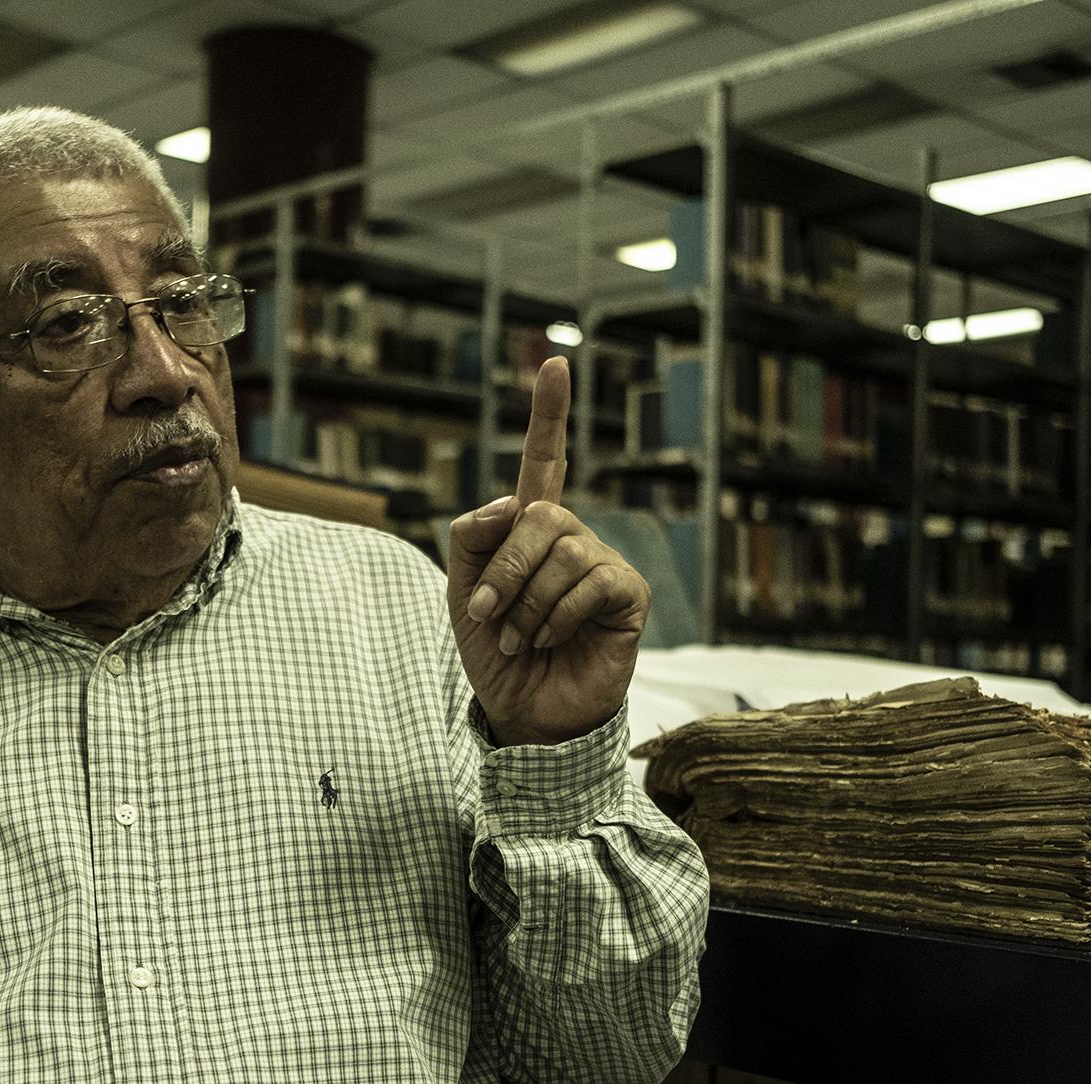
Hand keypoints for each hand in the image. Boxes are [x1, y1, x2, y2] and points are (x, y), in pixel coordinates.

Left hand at [448, 356, 648, 746]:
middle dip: (505, 569)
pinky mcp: (628, 596)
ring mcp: (603, 564)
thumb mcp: (462, 593)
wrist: (524, 713)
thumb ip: (471, 538)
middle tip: (489, 616)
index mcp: (530, 531)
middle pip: (538, 515)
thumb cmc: (496, 653)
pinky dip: (558, 617)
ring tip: (523, 638)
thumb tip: (513, 505)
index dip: (549, 415)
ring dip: (527, 605)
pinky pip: (591, 582)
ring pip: (562, 552)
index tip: (555, 363)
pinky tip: (554, 640)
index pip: (544, 461)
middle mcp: (572, 538)